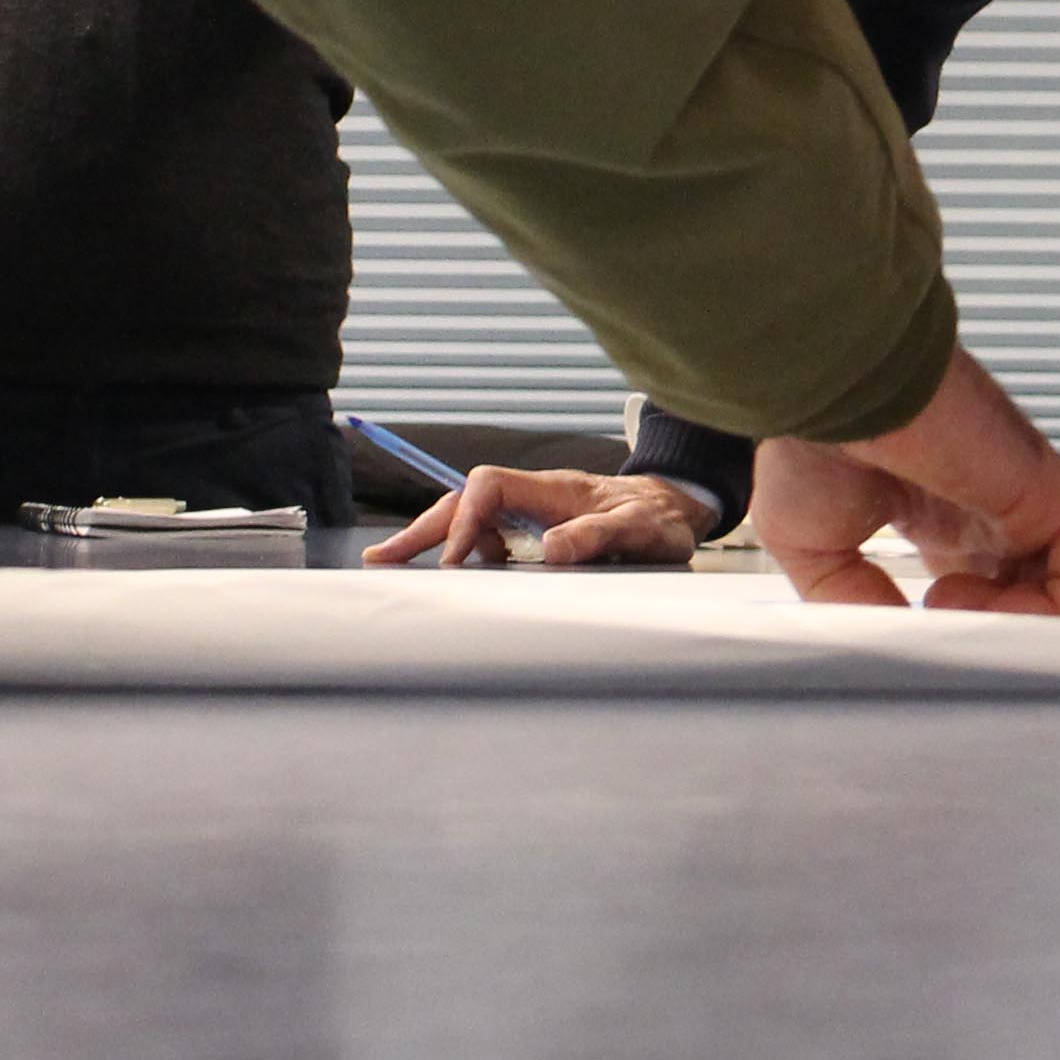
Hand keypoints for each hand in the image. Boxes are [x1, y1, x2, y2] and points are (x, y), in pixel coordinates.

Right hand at [365, 467, 717, 567]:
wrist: (677, 507)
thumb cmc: (660, 518)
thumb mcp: (639, 531)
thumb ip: (598, 537)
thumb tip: (550, 551)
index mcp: (554, 490)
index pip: (489, 487)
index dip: (466, 520)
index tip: (457, 565)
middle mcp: (536, 497)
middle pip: (467, 502)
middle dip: (424, 529)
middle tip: (382, 559)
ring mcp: (534, 512)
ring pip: (473, 518)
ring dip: (437, 540)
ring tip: (397, 563)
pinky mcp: (538, 530)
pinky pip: (491, 536)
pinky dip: (466, 552)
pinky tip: (458, 573)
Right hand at [750, 346, 1059, 613]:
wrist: (839, 390)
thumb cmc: (814, 443)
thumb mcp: (812, 545)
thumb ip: (855, 602)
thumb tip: (898, 645)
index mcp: (942, 517)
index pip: (982, 587)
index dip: (957, 626)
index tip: (910, 631)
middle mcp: (992, 514)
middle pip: (1030, 602)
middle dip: (989, 637)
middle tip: (935, 630)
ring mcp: (1027, 508)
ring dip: (1010, 632)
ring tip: (943, 605)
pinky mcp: (1052, 503)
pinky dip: (1042, 616)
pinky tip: (967, 596)